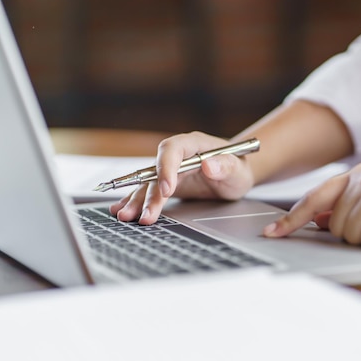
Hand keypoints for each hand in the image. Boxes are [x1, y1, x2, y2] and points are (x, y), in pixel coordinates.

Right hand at [110, 132, 254, 223]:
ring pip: (149, 184)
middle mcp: (177, 155)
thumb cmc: (239, 169)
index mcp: (194, 144)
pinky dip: (135, 201)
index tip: (168, 189)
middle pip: (156, 171)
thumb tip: (209, 164)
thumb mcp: (238, 169)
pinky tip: (121, 210)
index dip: (167, 167)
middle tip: (145, 215)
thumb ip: (226, 166)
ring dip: (137, 201)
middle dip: (149, 194)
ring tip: (126, 217)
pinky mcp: (166, 183)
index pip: (173, 149)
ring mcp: (169, 170)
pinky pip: (148, 191)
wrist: (236, 175)